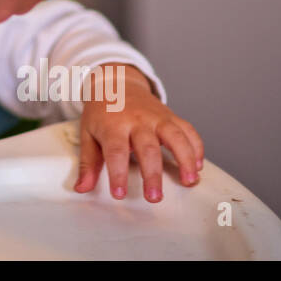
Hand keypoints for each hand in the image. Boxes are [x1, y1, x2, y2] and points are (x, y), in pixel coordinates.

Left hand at [74, 64, 204, 202]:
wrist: (115, 82)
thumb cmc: (101, 112)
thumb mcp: (88, 134)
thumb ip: (88, 163)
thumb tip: (81, 188)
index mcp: (113, 125)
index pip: (115, 151)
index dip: (118, 173)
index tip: (120, 194)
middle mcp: (137, 120)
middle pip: (147, 147)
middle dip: (152, 174)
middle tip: (154, 197)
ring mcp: (156, 117)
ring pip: (174, 136)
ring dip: (185, 159)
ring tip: (189, 181)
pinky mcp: (170, 115)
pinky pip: (187, 129)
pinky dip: (196, 146)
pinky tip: (198, 166)